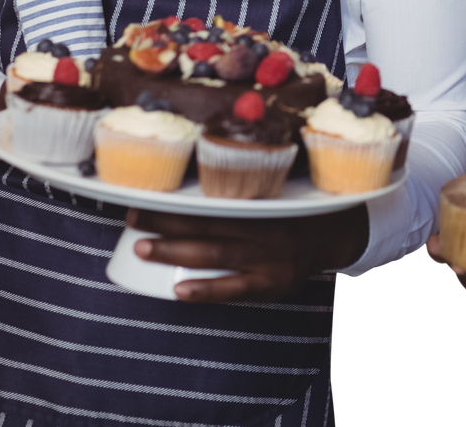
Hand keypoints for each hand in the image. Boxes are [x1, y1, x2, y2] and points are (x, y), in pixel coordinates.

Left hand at [125, 203, 368, 301]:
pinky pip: (235, 289)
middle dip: (167, 223)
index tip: (146, 196)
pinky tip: (179, 291)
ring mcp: (267, 259)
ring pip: (215, 255)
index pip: (211, 200)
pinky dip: (206, 291)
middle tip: (133, 220)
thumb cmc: (289, 212)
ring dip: (175, 252)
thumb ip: (239, 187)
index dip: (177, 200)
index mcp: (259, 201)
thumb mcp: (270, 192)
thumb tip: (190, 174)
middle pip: (208, 225)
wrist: (331, 236)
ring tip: (144, 249)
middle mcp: (262, 227)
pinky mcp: (271, 285)